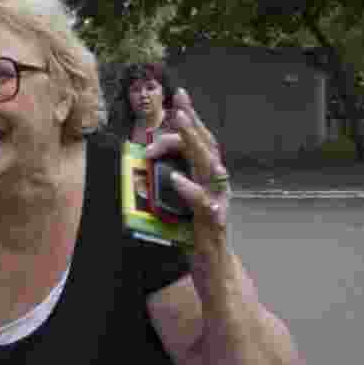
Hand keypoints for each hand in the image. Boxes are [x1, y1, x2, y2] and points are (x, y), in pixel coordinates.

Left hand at [145, 89, 230, 235]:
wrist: (215, 268)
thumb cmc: (196, 234)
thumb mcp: (180, 201)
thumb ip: (169, 179)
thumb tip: (146, 160)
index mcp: (209, 177)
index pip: (202, 141)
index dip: (192, 118)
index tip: (179, 96)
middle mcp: (216, 185)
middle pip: (207, 147)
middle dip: (191, 123)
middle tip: (178, 104)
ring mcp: (217, 201)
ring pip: (208, 166)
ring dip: (193, 143)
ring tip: (180, 125)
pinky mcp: (212, 222)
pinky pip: (202, 203)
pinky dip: (189, 189)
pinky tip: (175, 178)